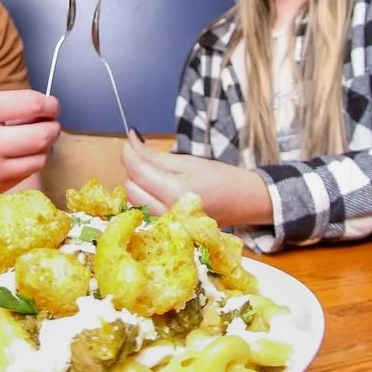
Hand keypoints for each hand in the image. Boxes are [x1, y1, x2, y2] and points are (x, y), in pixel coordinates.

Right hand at [0, 91, 60, 204]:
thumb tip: (37, 109)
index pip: (32, 105)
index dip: (50, 104)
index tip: (52, 106)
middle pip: (43, 135)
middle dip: (52, 127)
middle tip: (49, 124)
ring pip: (38, 160)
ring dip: (42, 149)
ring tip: (32, 141)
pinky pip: (22, 177)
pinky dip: (25, 165)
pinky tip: (14, 157)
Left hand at [119, 133, 271, 225]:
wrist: (242, 203)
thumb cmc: (220, 179)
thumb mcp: (188, 162)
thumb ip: (155, 156)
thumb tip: (131, 141)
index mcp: (174, 192)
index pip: (137, 171)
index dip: (129, 153)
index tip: (130, 140)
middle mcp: (166, 212)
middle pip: (130, 187)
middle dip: (133, 169)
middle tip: (147, 157)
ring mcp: (165, 225)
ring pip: (133, 201)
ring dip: (137, 184)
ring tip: (155, 174)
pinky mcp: (165, 230)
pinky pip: (143, 211)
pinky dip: (143, 197)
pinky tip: (156, 190)